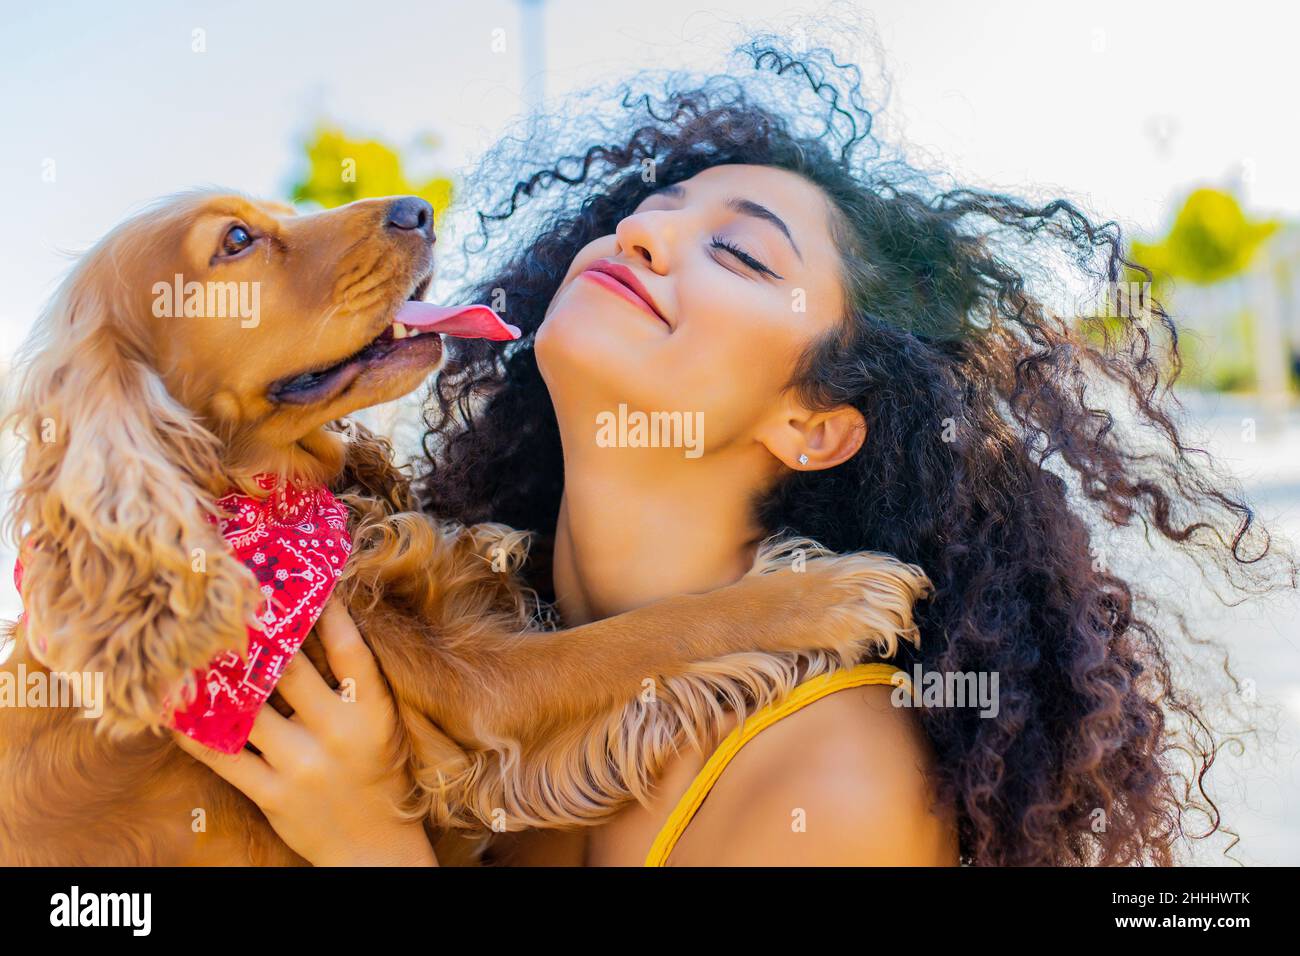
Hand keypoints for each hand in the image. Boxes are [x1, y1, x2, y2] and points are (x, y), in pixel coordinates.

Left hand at [174, 599, 437, 865]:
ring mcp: (302, 765)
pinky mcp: (272, 794)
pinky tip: (174, 712)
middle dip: (260, 635)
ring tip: (193, 647)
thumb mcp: (383, 723)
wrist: (373, 847)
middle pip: (289, 670)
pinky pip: (224, 757)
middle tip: (231, 602)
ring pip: (249, 710)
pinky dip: (195, 734)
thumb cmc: (378, 771)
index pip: (348, 647)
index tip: (301, 581)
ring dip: (218, 679)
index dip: (324, 611)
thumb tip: (317, 625)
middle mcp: (338, 734)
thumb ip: (355, 683)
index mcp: (373, 711)